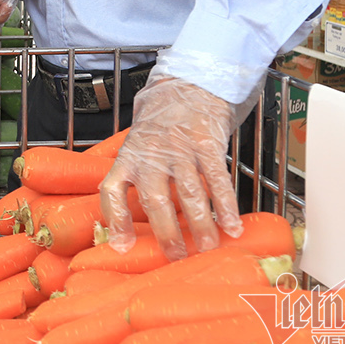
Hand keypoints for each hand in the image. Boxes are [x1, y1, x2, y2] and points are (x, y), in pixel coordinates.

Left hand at [98, 73, 244, 260]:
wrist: (186, 87)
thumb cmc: (159, 126)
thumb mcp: (135, 148)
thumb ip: (131, 179)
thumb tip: (124, 225)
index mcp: (128, 157)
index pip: (112, 189)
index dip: (115, 218)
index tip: (121, 245)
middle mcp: (151, 154)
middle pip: (155, 198)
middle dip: (166, 231)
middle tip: (176, 256)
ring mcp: (180, 148)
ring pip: (190, 192)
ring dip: (200, 224)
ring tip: (208, 248)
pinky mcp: (207, 143)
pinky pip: (217, 178)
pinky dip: (226, 205)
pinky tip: (232, 226)